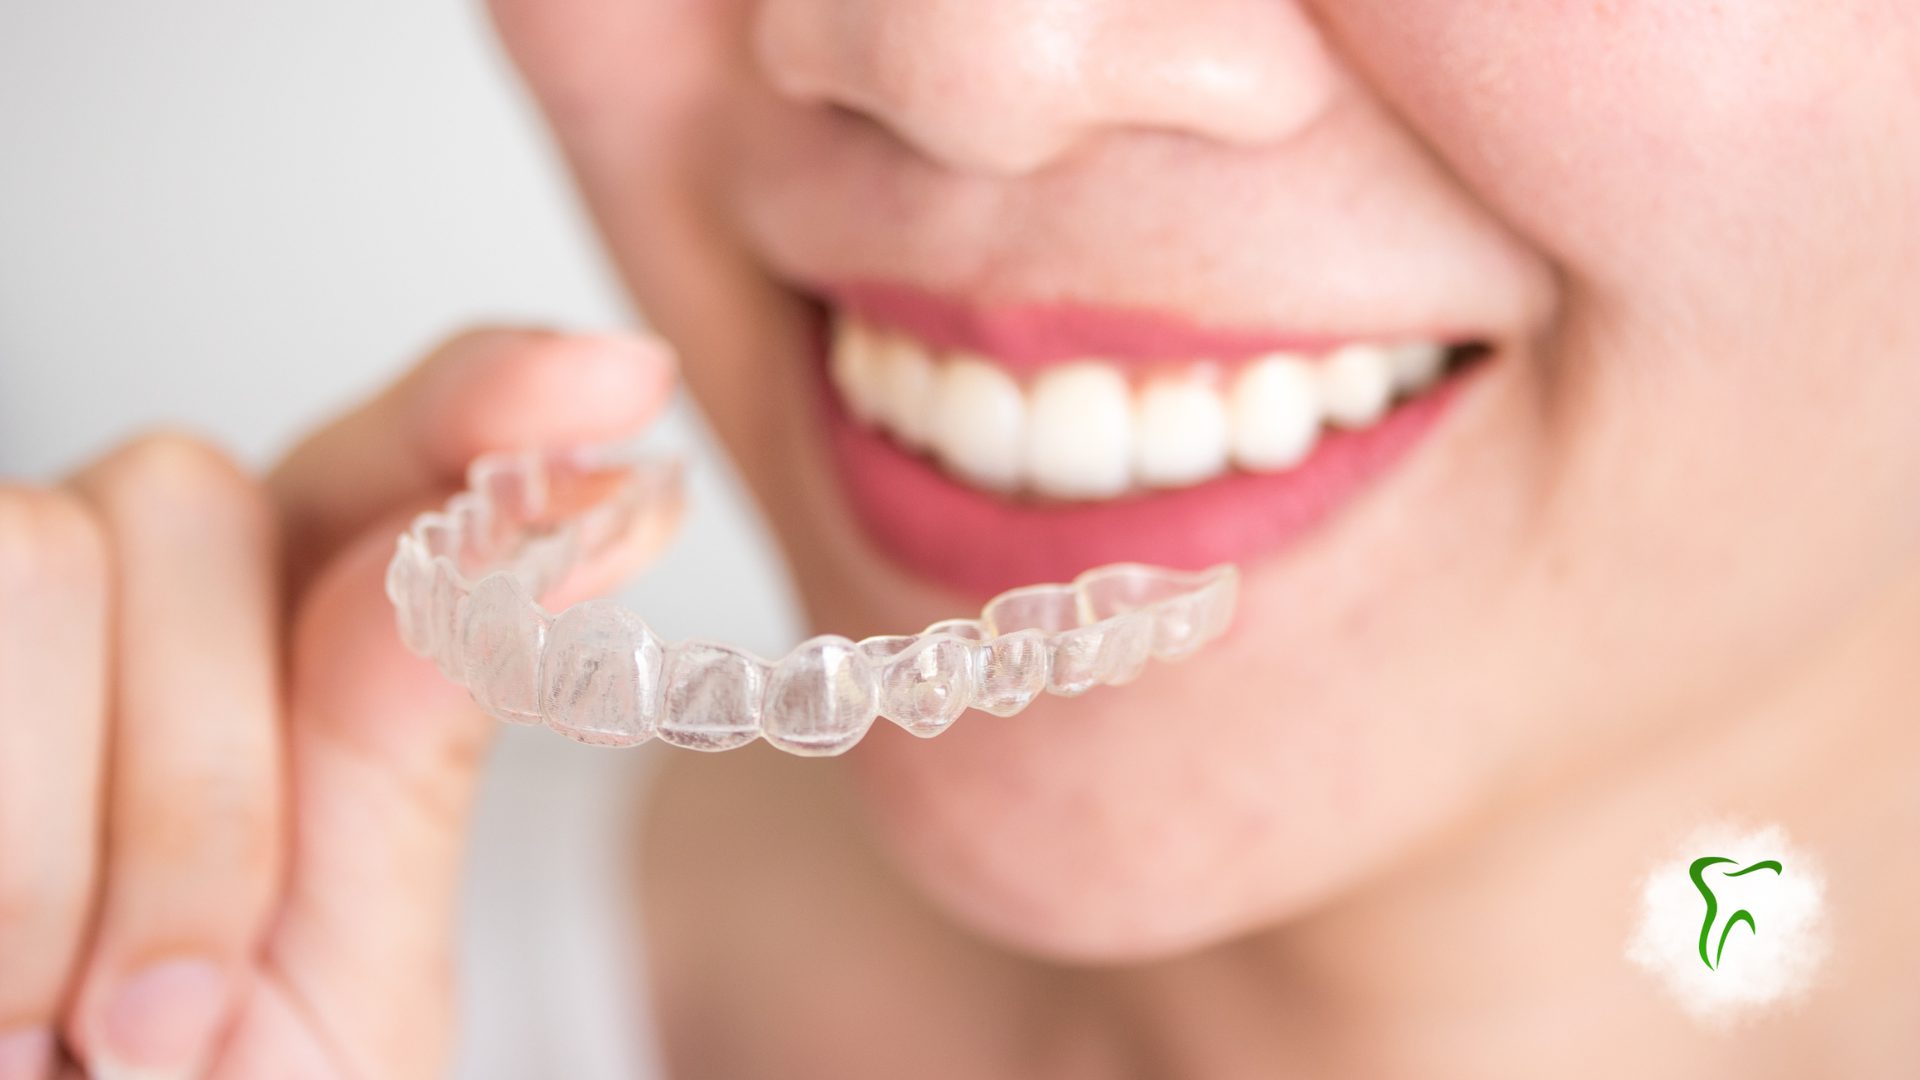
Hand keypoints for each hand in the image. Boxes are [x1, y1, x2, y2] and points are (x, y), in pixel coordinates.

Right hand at [0, 329, 676, 1079]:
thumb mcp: (341, 980)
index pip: (386, 471)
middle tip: (181, 1006)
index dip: (486, 399)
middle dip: (207, 772)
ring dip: (86, 841)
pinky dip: (4, 868)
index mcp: (286, 670)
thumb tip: (526, 533)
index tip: (619, 381)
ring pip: (49, 554)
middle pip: (188, 486)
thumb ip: (400, 761)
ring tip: (72, 1026)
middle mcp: (132, 622)